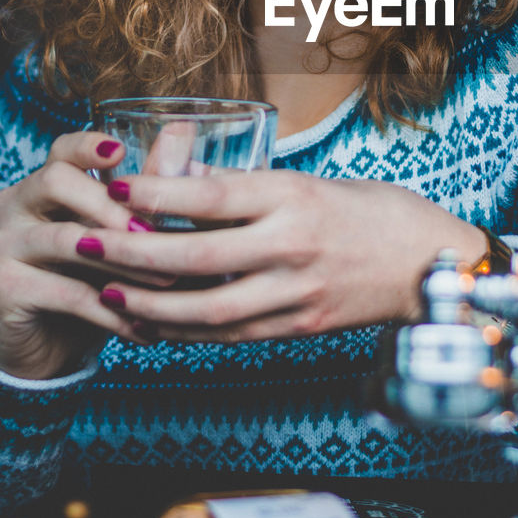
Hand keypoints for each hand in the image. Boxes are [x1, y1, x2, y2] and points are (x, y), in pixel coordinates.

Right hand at [0, 132, 170, 379]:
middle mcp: (16, 204)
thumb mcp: (118, 233)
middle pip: (56, 180)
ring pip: (66, 239)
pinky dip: (112, 312)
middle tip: (155, 233)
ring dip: (124, 261)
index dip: (89, 145)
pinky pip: (67, 293)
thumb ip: (144, 188)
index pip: (61, 149)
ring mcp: (4, 244)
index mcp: (44, 182)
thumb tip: (183, 130)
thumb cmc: (90, 277)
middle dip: (112, 206)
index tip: (122, 152)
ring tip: (167, 284)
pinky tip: (145, 328)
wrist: (47, 343)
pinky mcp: (4, 287)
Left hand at [84, 169, 486, 342]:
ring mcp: (296, 293)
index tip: (115, 187)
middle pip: (196, 256)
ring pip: (207, 308)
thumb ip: (250, 190)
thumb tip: (183, 185)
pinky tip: (155, 325)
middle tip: (86, 245)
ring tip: (109, 295)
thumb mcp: (312, 182)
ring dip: (149, 306)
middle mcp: (293, 246)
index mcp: (295, 196)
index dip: (155, 193)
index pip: (211, 196)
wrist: (431, 264)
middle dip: (132, 254)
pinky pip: (230, 335)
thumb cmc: (372, 211)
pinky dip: (186, 332)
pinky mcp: (299, 327)